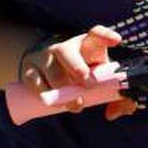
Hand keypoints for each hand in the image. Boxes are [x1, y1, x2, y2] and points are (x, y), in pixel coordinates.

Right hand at [18, 24, 137, 120]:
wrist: (46, 67)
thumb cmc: (82, 72)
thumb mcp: (99, 77)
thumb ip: (113, 96)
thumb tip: (112, 113)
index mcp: (88, 44)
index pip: (96, 33)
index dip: (106, 35)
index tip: (116, 40)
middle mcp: (65, 47)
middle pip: (67, 51)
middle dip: (77, 67)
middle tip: (87, 83)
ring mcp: (45, 57)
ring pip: (52, 70)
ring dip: (64, 90)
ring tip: (77, 104)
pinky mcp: (30, 69)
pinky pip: (35, 82)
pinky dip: (45, 94)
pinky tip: (54, 102)